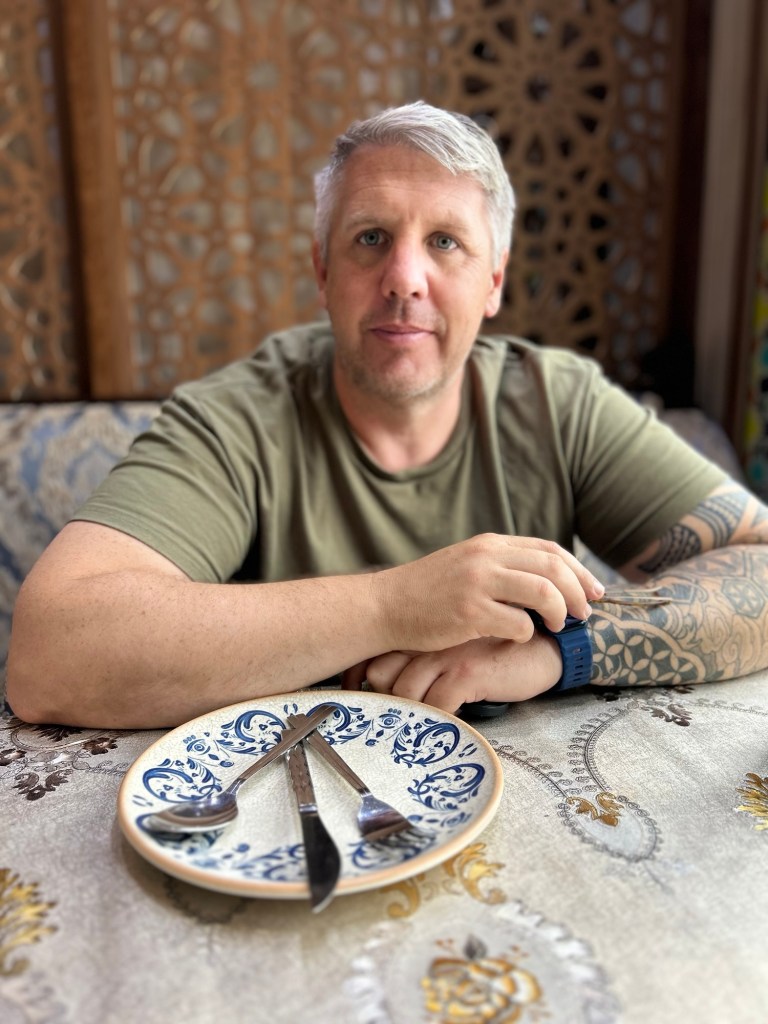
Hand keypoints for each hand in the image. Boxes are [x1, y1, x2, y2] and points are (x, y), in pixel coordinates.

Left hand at [342, 633, 562, 713]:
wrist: (544, 648)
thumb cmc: (494, 655)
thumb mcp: (454, 650)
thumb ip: (424, 660)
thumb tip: (387, 687)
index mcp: (423, 632)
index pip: (373, 655)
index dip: (359, 681)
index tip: (356, 699)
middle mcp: (429, 639)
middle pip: (380, 673)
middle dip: (383, 701)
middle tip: (391, 722)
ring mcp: (447, 653)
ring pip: (405, 692)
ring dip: (411, 716)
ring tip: (421, 729)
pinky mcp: (468, 671)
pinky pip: (437, 705)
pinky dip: (438, 721)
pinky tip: (447, 727)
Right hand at [374, 533, 602, 653]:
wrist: (384, 606)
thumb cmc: (426, 593)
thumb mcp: (465, 565)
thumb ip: (500, 567)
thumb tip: (544, 581)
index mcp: (489, 544)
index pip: (549, 549)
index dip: (578, 571)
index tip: (594, 591)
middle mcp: (486, 557)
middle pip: (553, 567)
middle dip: (579, 592)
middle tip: (586, 614)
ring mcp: (477, 583)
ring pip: (543, 590)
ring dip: (560, 611)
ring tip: (560, 626)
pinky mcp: (468, 612)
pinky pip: (518, 623)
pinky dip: (527, 633)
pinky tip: (519, 638)